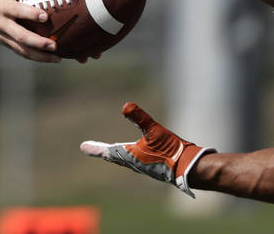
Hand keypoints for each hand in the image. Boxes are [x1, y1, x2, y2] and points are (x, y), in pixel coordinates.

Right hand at [0, 0, 61, 64]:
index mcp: (4, 5)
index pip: (17, 10)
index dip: (30, 13)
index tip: (45, 16)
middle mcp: (2, 23)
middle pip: (19, 36)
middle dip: (37, 42)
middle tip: (54, 45)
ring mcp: (2, 35)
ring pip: (20, 49)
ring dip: (39, 56)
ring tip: (57, 58)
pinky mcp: (4, 43)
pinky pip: (20, 53)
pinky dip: (35, 57)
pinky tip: (50, 59)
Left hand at [80, 102, 214, 197]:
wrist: (191, 169)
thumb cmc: (171, 150)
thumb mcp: (155, 130)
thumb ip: (140, 118)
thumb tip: (125, 105)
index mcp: (130, 156)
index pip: (108, 151)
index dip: (95, 148)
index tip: (82, 147)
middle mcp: (134, 164)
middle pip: (114, 157)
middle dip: (103, 152)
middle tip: (91, 149)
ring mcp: (145, 167)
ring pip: (126, 161)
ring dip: (116, 156)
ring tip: (110, 153)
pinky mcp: (155, 167)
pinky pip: (137, 162)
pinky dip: (130, 157)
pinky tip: (136, 156)